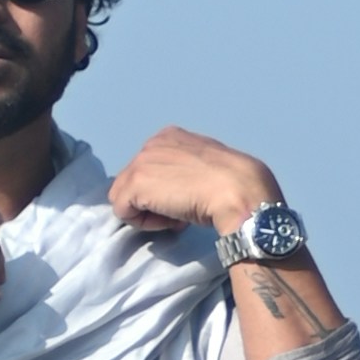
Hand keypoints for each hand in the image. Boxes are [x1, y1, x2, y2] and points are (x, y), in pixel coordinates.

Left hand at [103, 127, 274, 241]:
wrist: (236, 189)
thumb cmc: (231, 182)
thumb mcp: (204, 168)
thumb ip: (184, 171)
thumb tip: (178, 190)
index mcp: (170, 137)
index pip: (150, 169)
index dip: (165, 190)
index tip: (188, 197)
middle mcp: (151, 144)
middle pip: (133, 182)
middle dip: (154, 201)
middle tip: (182, 210)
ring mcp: (140, 162)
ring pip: (124, 197)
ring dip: (148, 213)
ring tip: (176, 216)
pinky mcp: (134, 184)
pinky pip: (124, 211)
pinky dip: (145, 223)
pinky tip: (170, 219)